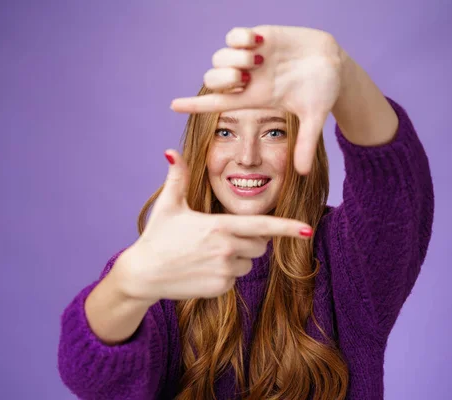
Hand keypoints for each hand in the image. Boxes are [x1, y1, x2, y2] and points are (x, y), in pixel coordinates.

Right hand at [114, 150, 313, 302]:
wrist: (143, 274)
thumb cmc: (157, 236)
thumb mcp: (169, 205)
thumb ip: (178, 177)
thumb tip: (171, 151)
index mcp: (220, 226)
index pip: (263, 226)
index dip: (287, 228)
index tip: (307, 230)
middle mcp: (226, 249)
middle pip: (260, 244)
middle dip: (250, 239)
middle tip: (222, 236)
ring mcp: (224, 271)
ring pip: (249, 262)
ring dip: (237, 257)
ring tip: (207, 253)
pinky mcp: (220, 288)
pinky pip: (235, 278)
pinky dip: (225, 273)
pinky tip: (203, 268)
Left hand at [170, 25, 344, 174]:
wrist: (336, 63)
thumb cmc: (324, 91)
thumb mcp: (314, 117)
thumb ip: (306, 143)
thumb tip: (303, 174)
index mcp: (254, 98)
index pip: (217, 103)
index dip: (194, 104)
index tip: (172, 105)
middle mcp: (248, 79)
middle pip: (213, 79)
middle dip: (221, 76)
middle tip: (242, 76)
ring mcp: (251, 57)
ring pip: (220, 56)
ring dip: (233, 57)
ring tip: (258, 58)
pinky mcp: (259, 36)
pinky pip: (234, 35)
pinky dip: (239, 38)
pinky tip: (258, 42)